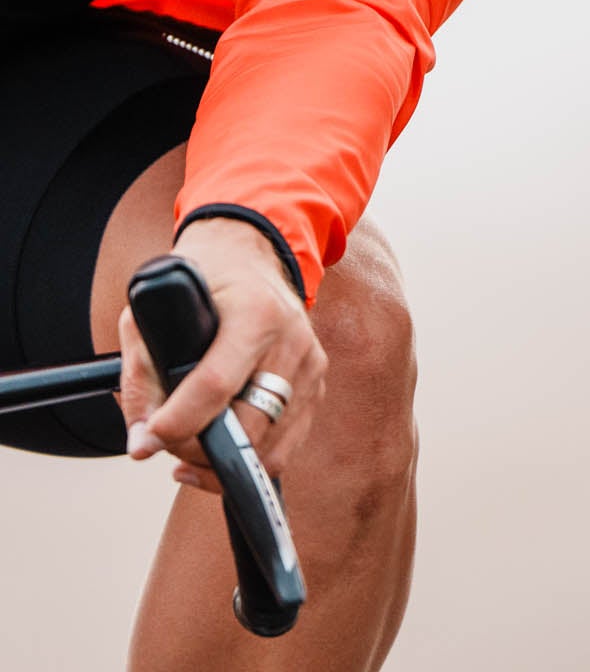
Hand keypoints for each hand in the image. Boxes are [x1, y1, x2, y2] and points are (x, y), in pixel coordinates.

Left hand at [118, 220, 326, 488]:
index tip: (150, 439)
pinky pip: (286, 445)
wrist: (253, 257)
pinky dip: (249, 461)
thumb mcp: (157, 311)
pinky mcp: (317, 384)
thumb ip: (143, 377)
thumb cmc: (201, 284)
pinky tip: (215, 454)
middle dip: (198, 447)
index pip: (217, 384)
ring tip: (187, 449)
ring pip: (270, 445)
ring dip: (222, 461)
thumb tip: (142, 444)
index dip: (179, 423)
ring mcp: (311, 363)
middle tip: (165, 443)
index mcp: (256, 311)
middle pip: (249, 423)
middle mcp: (293, 338)